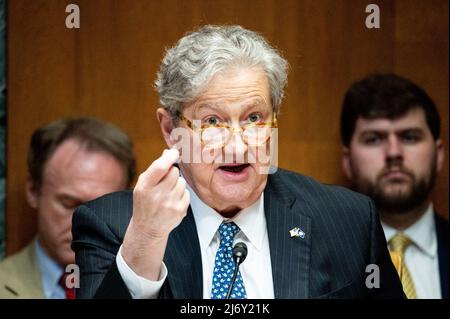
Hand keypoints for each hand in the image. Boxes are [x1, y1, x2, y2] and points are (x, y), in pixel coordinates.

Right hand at [121, 148, 189, 279]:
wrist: (147, 228)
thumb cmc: (145, 202)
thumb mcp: (143, 185)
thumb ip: (155, 168)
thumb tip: (168, 152)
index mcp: (145, 187)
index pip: (160, 168)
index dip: (169, 157)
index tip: (174, 152)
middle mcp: (157, 196)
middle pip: (174, 172)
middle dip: (172, 173)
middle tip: (165, 181)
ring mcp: (170, 204)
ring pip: (182, 182)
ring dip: (177, 184)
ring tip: (167, 193)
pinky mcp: (180, 211)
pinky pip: (186, 193)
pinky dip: (181, 195)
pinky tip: (172, 201)